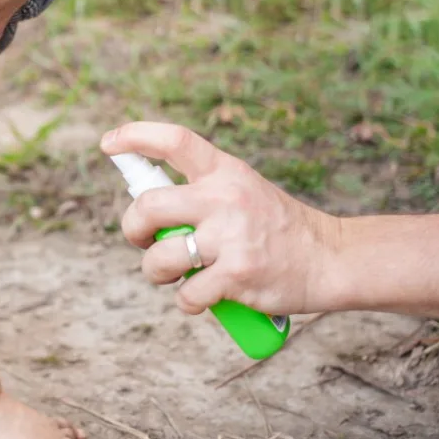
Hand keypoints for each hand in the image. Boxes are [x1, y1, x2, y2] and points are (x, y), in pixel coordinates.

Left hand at [101, 122, 343, 316]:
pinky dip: (188, 302)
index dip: (135, 136)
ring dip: (157, 272)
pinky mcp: (237, 274)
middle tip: (144, 240)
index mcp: (225, 171)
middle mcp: (225, 197)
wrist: (330, 259)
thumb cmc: (276, 228)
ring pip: (159, 258)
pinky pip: (186, 294)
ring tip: (176, 275)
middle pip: (146, 207)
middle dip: (133, 229)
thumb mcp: (243, 191)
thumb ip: (200, 192)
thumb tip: (144, 206)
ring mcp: (230, 236)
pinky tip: (205, 297)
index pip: (175, 141)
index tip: (109, 144)